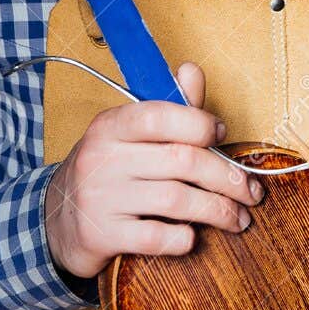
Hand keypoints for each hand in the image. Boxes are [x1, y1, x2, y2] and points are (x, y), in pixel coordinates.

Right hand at [43, 60, 262, 278]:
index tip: (223, 136)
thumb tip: (192, 71)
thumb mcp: (127, 135)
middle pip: (182, 161)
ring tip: (238, 218)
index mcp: (111, 126)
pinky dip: (184, 238)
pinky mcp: (102, 235)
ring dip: (219, 211)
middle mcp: (102, 158)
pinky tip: (193, 236)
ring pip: (177, 200)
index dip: (200, 124)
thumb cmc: (107, 171)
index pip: (161, 115)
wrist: (58, 220)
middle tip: (251, 192)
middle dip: (228, 178)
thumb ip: (167, 108)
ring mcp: (101, 197)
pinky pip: (157, 237)